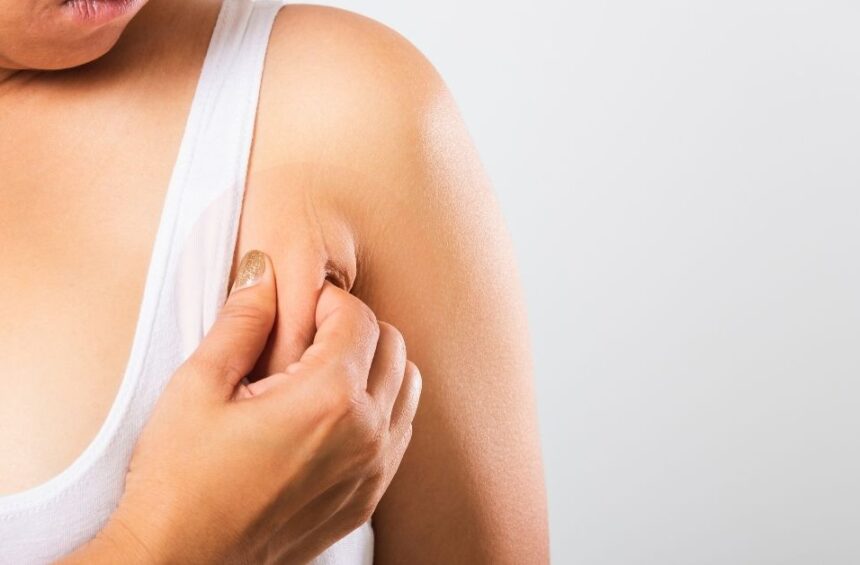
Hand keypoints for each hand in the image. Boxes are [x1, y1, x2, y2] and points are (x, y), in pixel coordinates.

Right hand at [61, 250, 420, 563]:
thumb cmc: (180, 480)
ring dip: (374, 365)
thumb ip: (241, 321)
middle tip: (308, 334)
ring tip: (322, 370)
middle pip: (394, 346)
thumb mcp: (198, 387)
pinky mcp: (367, 498)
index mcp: (328, 399)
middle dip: (355, 327)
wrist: (180, 562)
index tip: (297, 306)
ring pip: (407, 388)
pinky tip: (334, 412)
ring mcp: (373, 470)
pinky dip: (380, 406)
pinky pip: (400, 432)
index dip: (327, 299)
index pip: (359, 318)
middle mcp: (366, 434)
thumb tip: (262, 270)